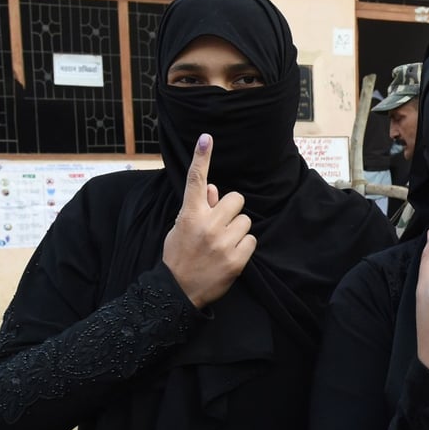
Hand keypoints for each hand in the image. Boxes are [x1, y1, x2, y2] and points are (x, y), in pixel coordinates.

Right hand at [162, 133, 256, 308]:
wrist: (176, 290)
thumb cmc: (179, 255)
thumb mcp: (181, 228)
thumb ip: (198, 207)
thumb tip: (214, 189)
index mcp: (190, 215)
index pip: (196, 181)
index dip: (201, 158)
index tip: (206, 138)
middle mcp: (208, 225)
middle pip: (236, 199)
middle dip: (231, 210)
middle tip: (221, 225)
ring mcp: (223, 243)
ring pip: (246, 221)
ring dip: (238, 229)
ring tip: (223, 243)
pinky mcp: (236, 259)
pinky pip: (252, 240)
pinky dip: (244, 246)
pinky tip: (230, 255)